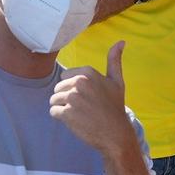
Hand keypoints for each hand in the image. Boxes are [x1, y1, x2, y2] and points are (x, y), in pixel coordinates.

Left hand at [50, 41, 135, 155]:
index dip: (74, 88)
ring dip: (63, 108)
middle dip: (67, 98)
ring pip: (54, 99)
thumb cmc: (115, 107)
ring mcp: (72, 98)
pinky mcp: (67, 113)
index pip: (65, 77)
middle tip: (83, 108)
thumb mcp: (117, 81)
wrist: (115, 133)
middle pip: (58, 88)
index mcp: (88, 72)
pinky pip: (53, 112)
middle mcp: (79, 82)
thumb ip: (114, 60)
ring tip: (78, 114)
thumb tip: (121, 41)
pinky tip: (75, 121)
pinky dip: (61, 118)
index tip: (87, 97)